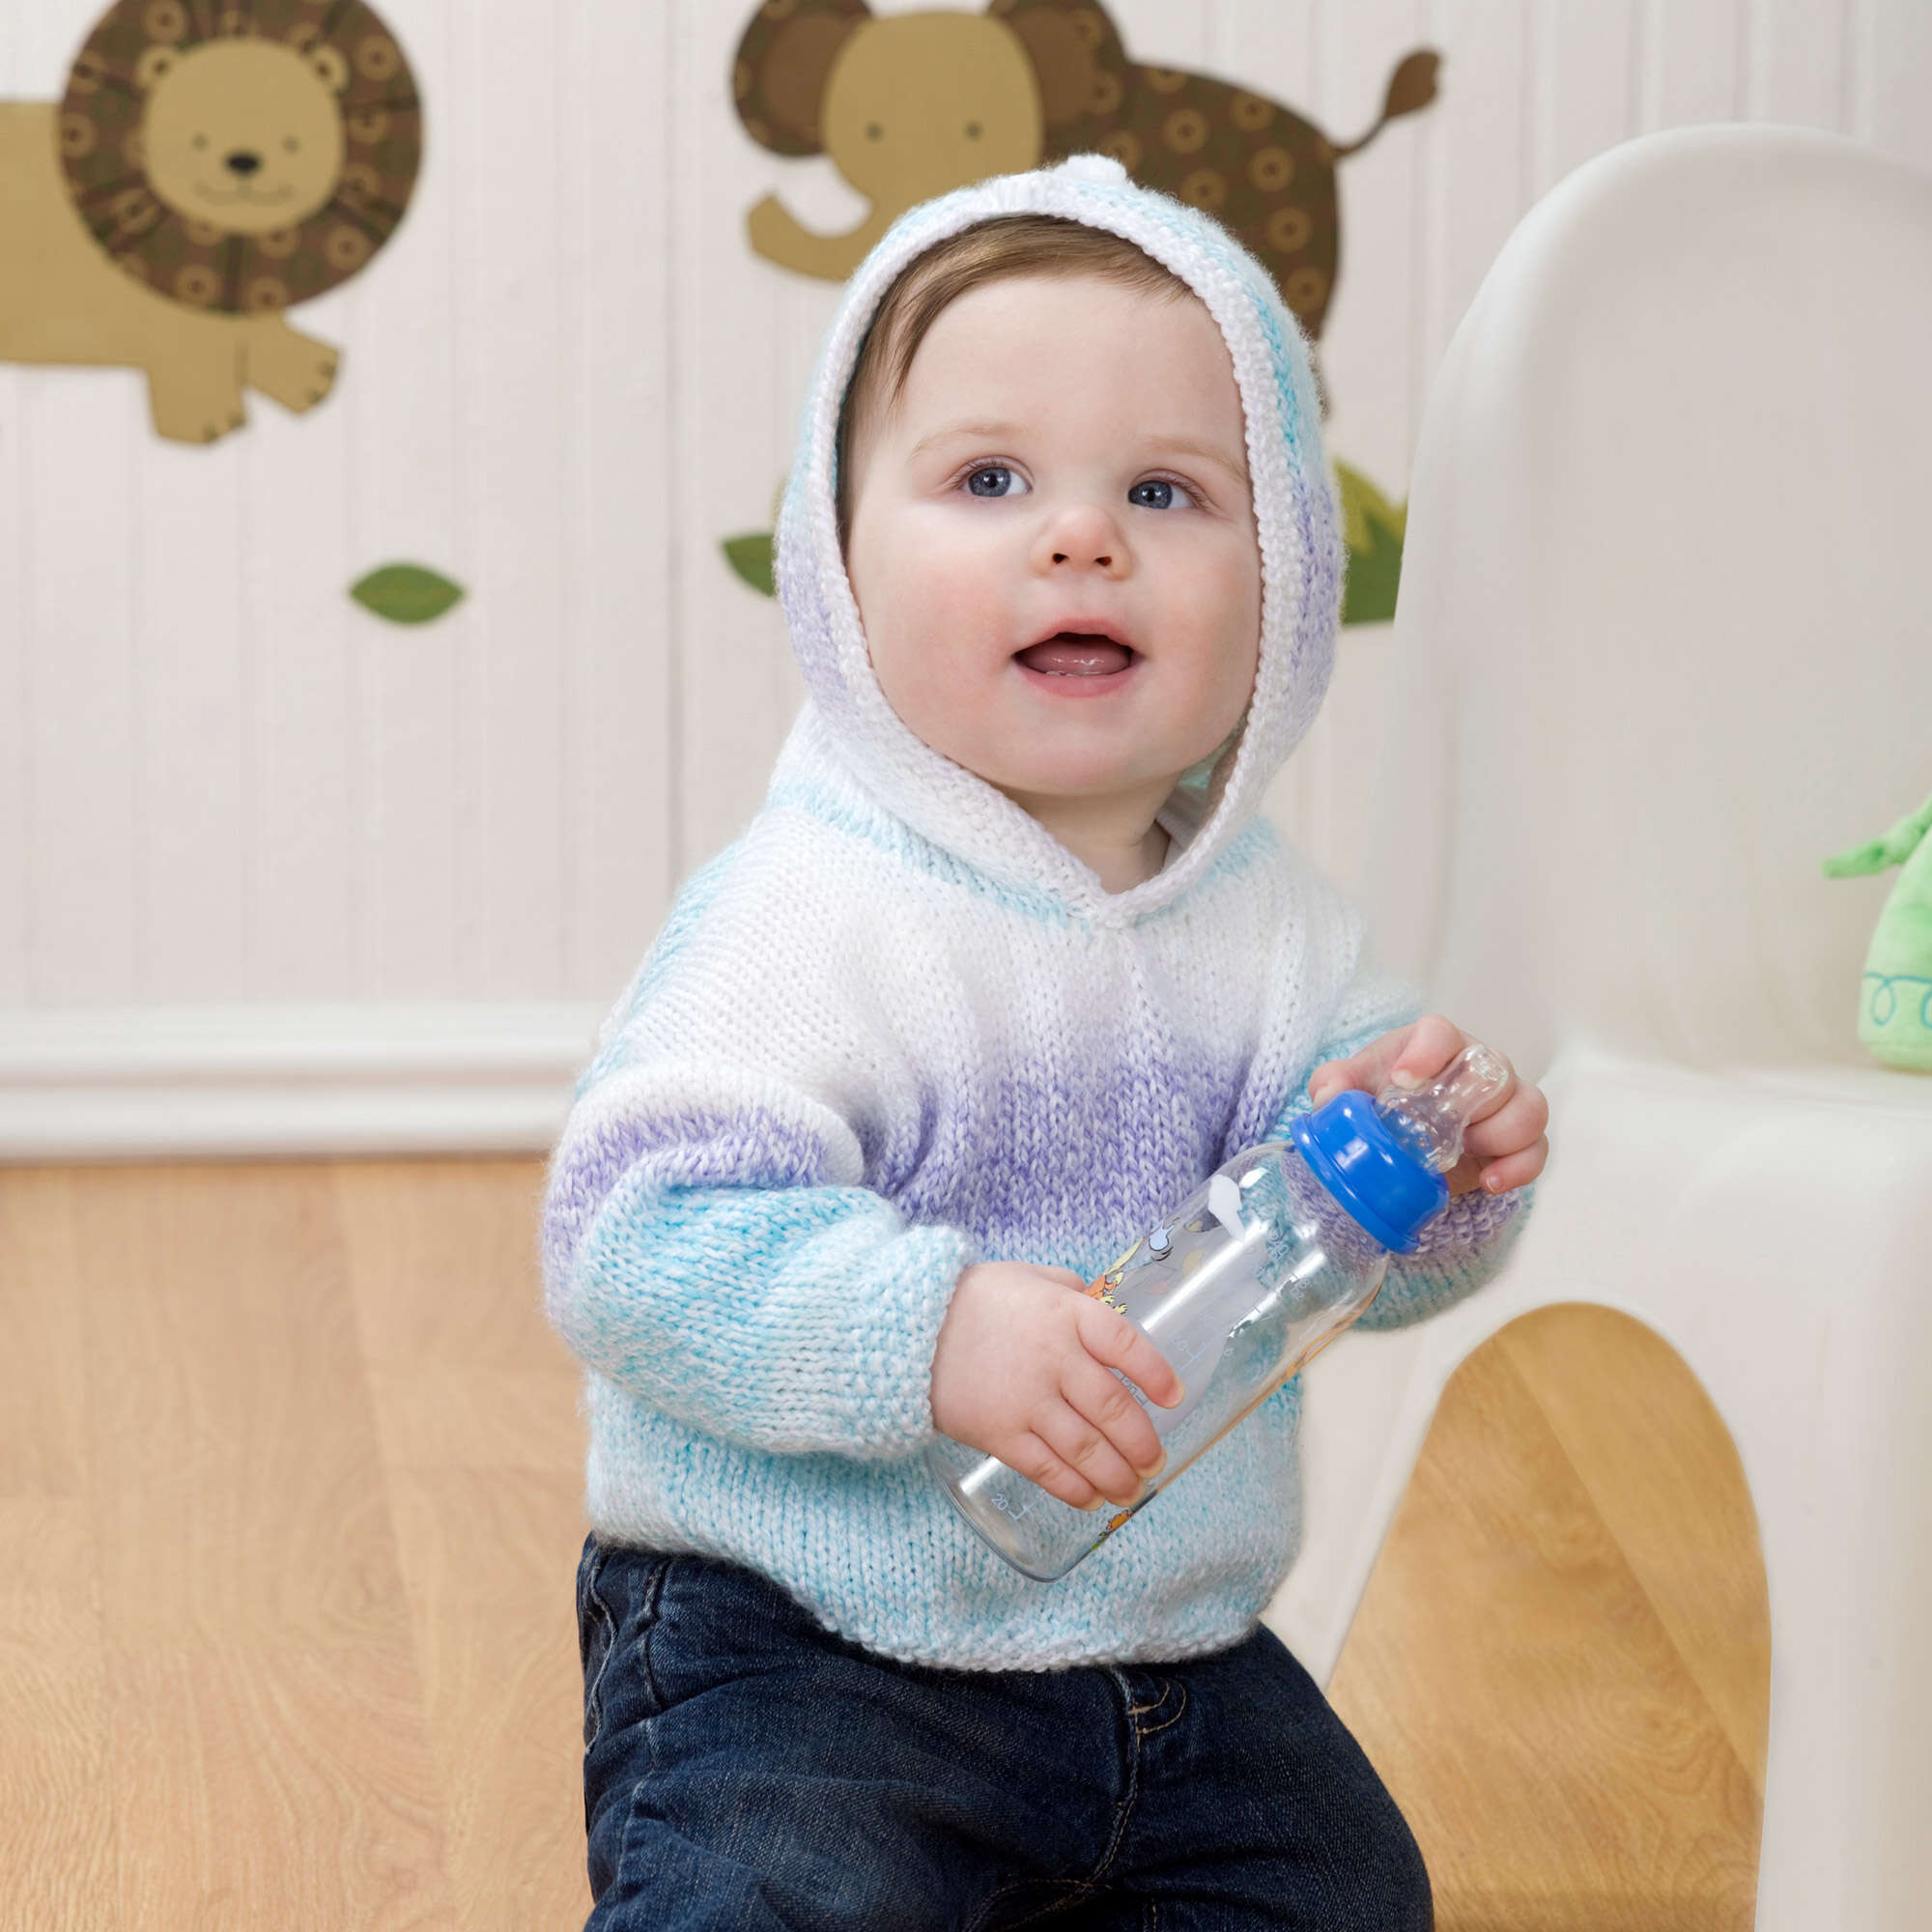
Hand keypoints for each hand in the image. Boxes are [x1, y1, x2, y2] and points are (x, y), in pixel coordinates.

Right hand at [929, 1261, 1184, 1510]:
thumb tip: (1108, 1308)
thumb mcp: (1031, 1278)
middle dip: (1142, 1442)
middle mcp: (1052, 1358)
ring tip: (1131, 1489)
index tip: (1174, 1398)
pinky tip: (1090, 1498)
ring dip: (1117, 1476)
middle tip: (1156, 1461)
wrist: (907, 1328)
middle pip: (1112, 1408)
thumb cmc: (976, 1300)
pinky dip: (1074, 1489)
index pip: (1126, 1344)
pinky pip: (1046, 1469)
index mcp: (1066, 1314)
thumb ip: (1073, 1293)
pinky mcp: (999, 1433)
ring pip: (1086, 1448)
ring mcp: (1026, 1400)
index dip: (1156, 1374)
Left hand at [1306, 1014, 1548, 1196]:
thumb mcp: (1348, 1090)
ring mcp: (1503, 1101)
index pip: (1440, 1033)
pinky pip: (1537, 1148)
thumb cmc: (1380, 1098)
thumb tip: (1331, 1098)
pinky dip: (1521, 1167)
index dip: (1427, 1053)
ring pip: (1529, 1106)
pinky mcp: (1518, 1140)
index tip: (1404, 1080)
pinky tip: (1491, 1182)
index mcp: (1431, 1045)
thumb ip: (1333, 1085)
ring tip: (1467, 1152)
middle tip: (1443, 1128)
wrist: (1403, 1139)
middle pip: (1495, 1069)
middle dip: (1472, 1101)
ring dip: (1502, 1133)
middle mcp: (1475, 1066)